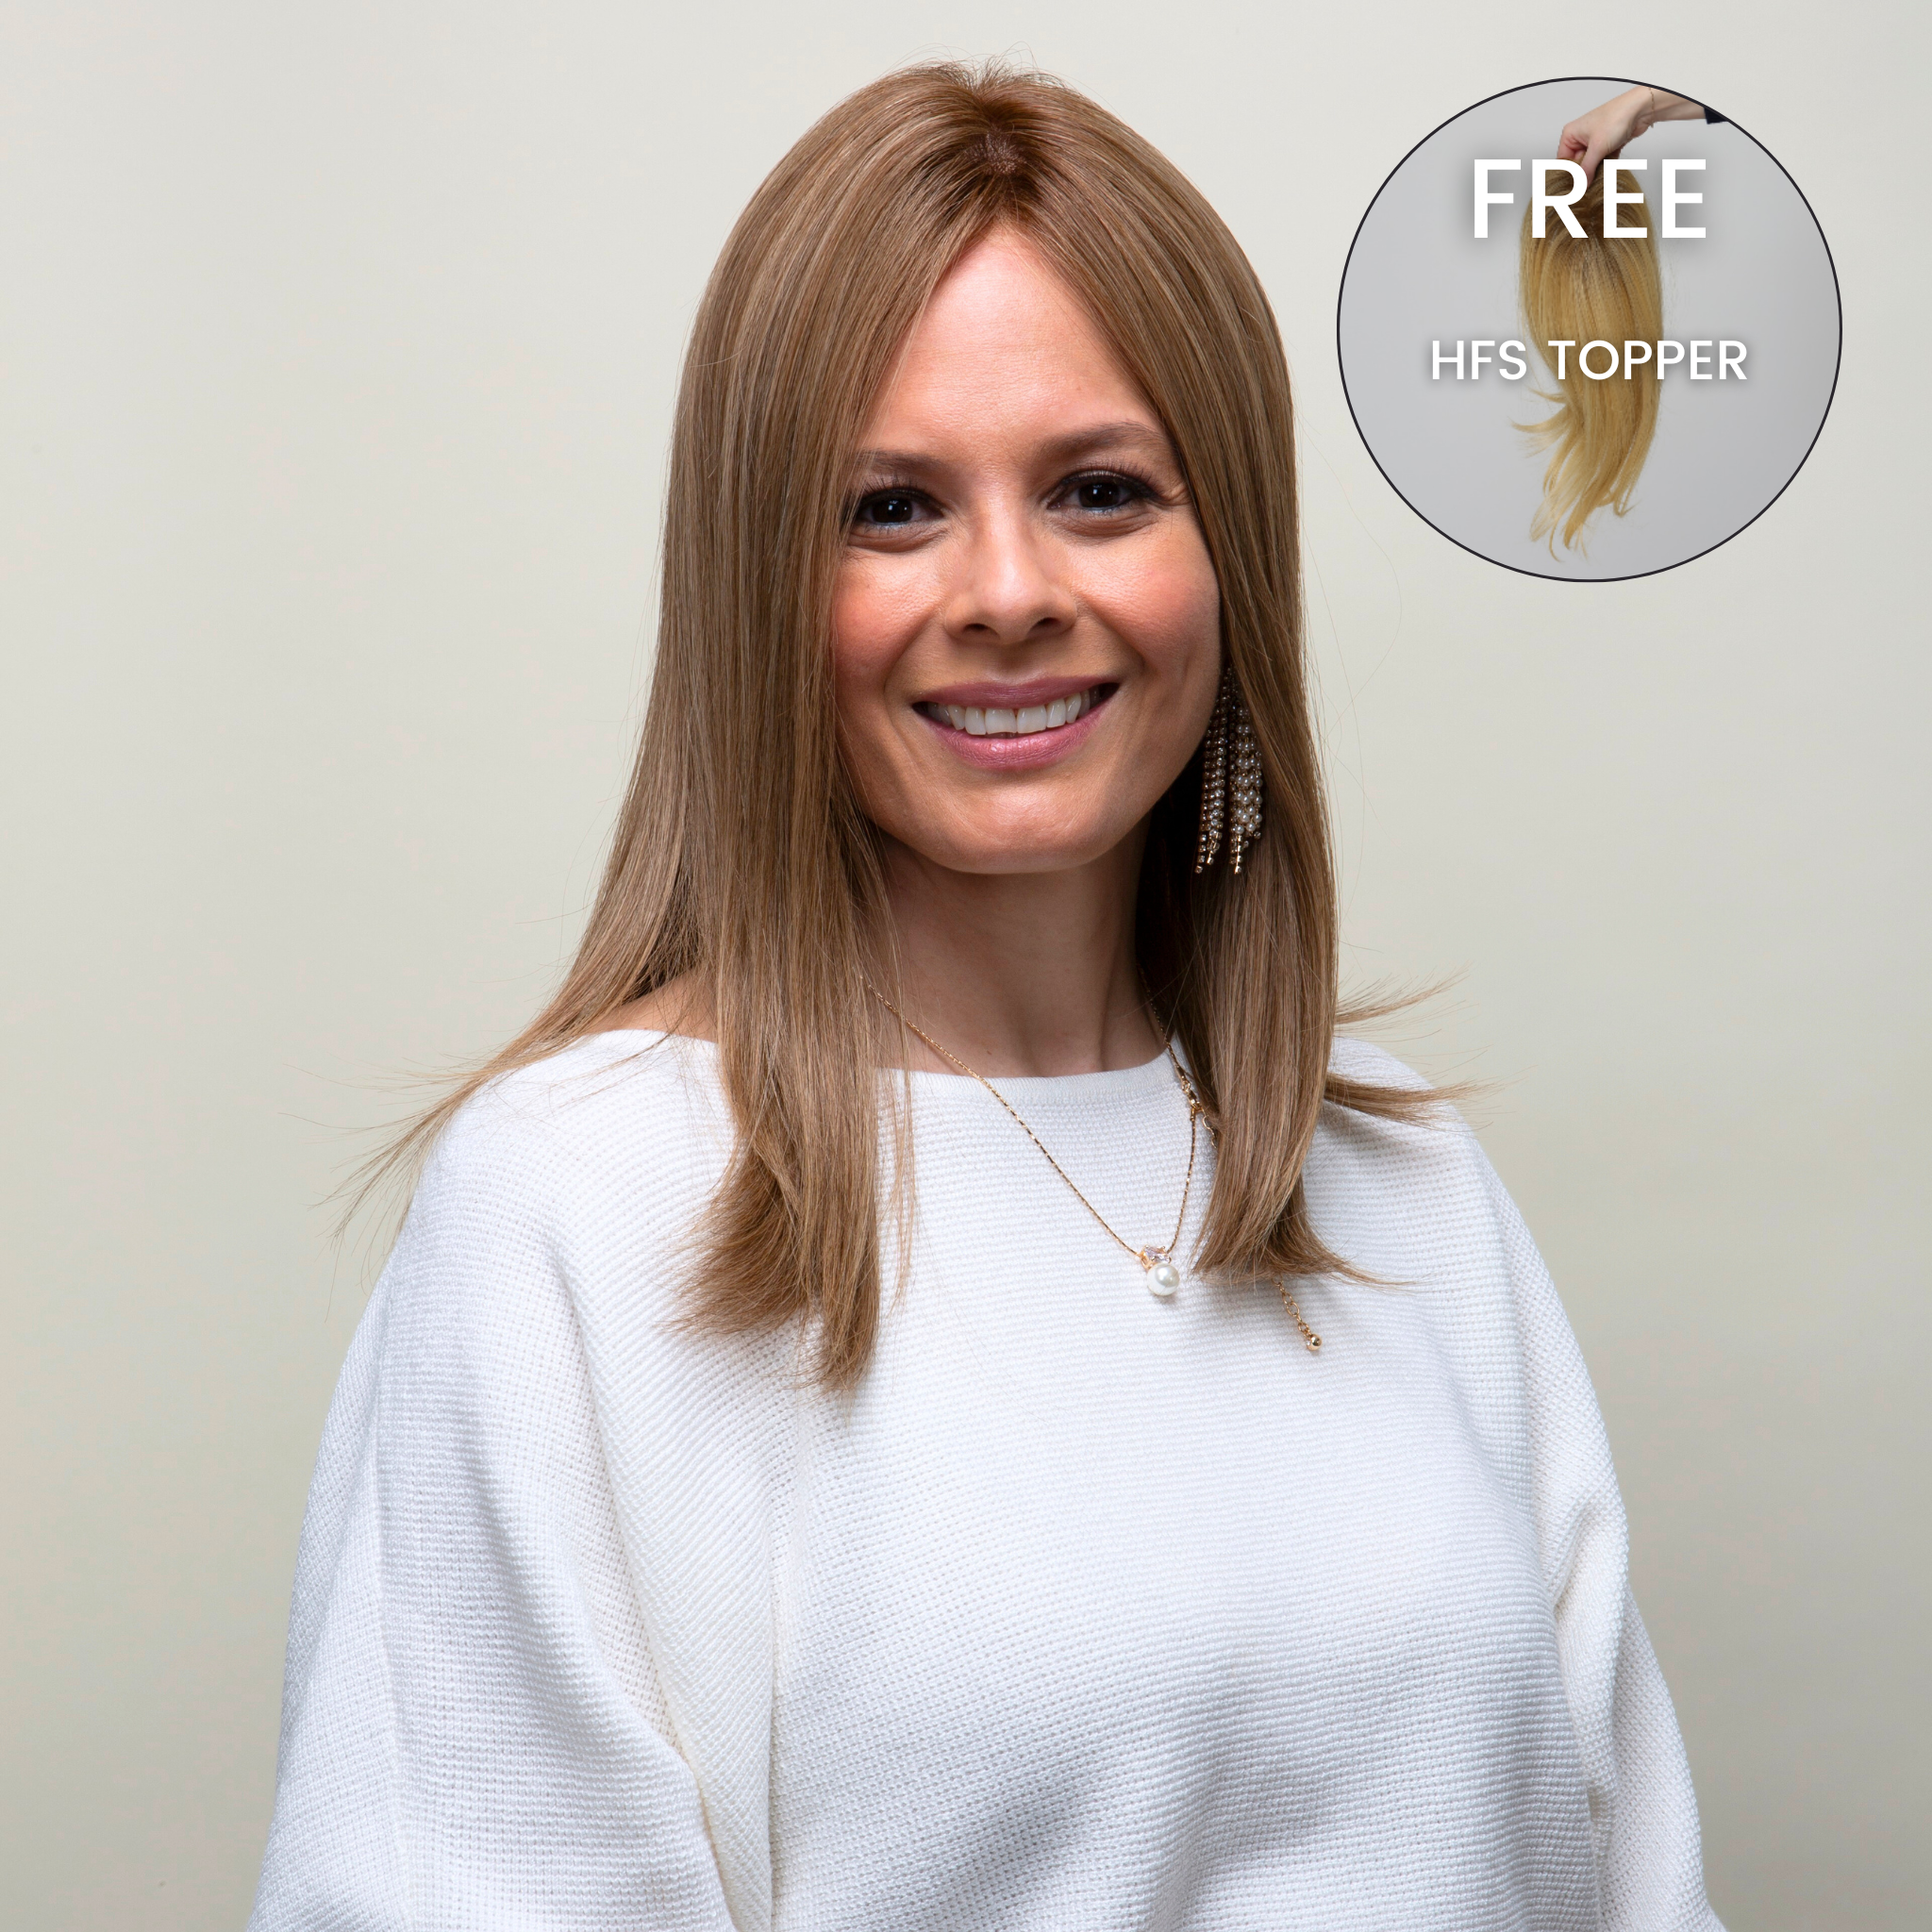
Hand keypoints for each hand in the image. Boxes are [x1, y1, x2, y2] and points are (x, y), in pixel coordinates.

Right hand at [1558, 86, 1703, 182]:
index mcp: (1570, 134)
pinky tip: (1609, 171)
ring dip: (1596, 171)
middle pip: (1577, 164)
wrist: (1640, 109)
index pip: (1563, 161)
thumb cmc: (1616, 117)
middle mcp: (1580, 137)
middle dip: (1584, 174)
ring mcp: (1594, 141)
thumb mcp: (1597, 148)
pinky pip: (1601, 161)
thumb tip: (1580, 186)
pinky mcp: (1606, 144)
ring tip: (1600, 177)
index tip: (1574, 188)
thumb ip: (1586, 170)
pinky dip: (1606, 166)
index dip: (1569, 175)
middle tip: (1587, 186)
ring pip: (1590, 164)